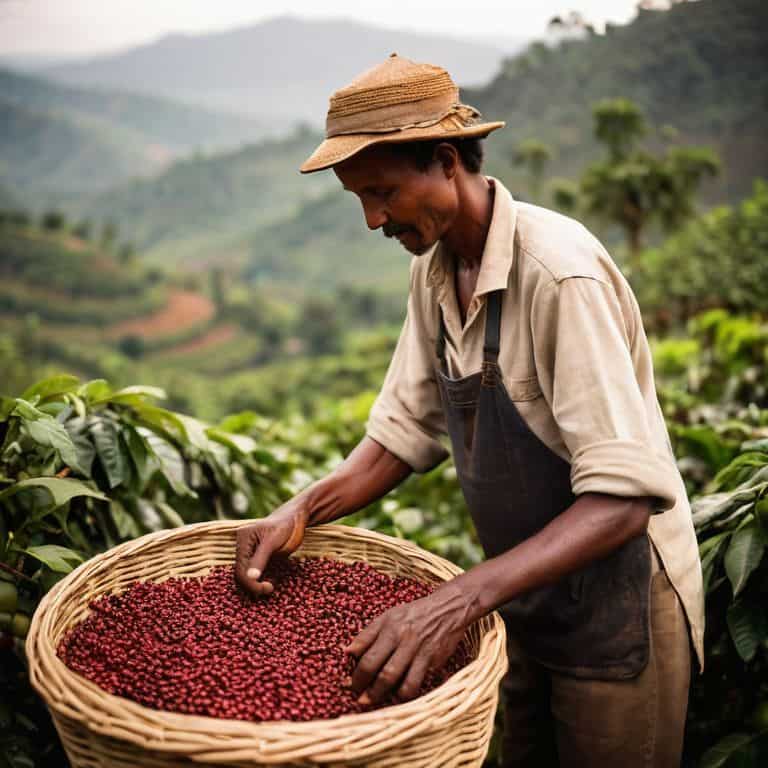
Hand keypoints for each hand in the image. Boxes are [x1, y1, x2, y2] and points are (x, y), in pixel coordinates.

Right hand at [235, 502, 306, 596]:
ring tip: (270, 587)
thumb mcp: (272, 542)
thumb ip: (260, 559)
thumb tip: (250, 577)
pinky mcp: (260, 556)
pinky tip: (272, 581)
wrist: (297, 518)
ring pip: (249, 574)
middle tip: (270, 589)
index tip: (267, 588)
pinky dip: (263, 579)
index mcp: (243, 538)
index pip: (240, 569)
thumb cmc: (285, 525)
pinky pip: (257, 572)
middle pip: (242, 573)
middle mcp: (244, 545)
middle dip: (254, 584)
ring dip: (258, 584)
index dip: (251, 583)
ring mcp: (251, 551)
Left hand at [344, 583, 470, 704]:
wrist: (447, 608)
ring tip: (376, 701)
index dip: (356, 676)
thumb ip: (367, 635)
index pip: (368, 657)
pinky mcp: (433, 661)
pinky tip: (397, 696)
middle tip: (360, 699)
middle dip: (368, 690)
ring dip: (386, 696)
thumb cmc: (413, 614)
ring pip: (401, 682)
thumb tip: (347, 652)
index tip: (350, 684)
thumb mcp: (387, 617)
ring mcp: (419, 651)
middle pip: (382, 672)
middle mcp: (404, 639)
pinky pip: (416, 683)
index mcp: (389, 627)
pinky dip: (405, 694)